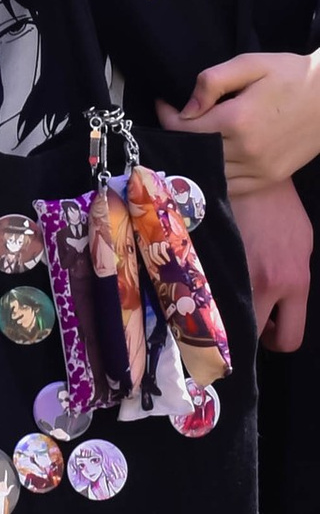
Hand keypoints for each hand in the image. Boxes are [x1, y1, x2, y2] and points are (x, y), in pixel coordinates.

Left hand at [159, 48, 319, 195]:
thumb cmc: (291, 75)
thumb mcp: (250, 64)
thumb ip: (212, 82)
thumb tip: (186, 107)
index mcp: (237, 121)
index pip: (184, 129)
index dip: (167, 118)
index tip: (164, 104)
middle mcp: (246, 150)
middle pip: (194, 152)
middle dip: (179, 137)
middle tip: (175, 121)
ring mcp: (260, 169)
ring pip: (211, 172)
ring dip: (196, 157)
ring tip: (192, 138)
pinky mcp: (270, 178)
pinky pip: (231, 186)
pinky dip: (216, 175)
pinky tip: (213, 157)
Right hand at [225, 178, 310, 352]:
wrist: (248, 173)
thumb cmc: (280, 208)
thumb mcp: (303, 246)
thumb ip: (293, 282)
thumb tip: (279, 308)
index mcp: (293, 282)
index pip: (289, 338)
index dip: (278, 340)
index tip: (270, 330)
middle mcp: (265, 284)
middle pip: (254, 334)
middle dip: (251, 329)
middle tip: (246, 312)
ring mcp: (236, 272)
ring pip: (228, 315)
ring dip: (228, 308)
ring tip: (227, 291)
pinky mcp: (211, 260)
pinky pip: (209, 290)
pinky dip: (210, 288)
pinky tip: (211, 275)